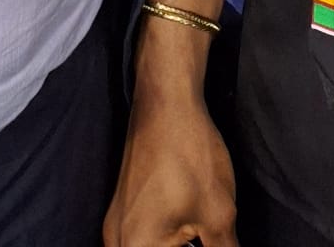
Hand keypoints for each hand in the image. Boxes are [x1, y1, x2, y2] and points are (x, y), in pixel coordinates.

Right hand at [104, 96, 237, 246]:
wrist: (166, 101)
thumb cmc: (189, 156)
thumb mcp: (217, 217)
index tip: (212, 240)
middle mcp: (116, 240)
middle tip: (209, 237)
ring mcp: (117, 224)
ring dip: (179, 246)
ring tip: (203, 234)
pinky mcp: (124, 208)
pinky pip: (144, 241)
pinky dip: (167, 242)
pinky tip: (192, 234)